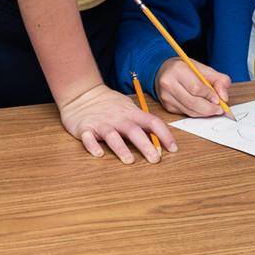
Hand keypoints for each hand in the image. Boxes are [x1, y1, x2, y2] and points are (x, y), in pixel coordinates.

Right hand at [58, 83, 176, 163]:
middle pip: (133, 131)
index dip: (164, 134)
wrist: (82, 93)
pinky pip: (88, 138)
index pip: (152, 122)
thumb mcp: (128, 108)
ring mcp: (101, 123)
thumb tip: (161, 137)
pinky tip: (98, 154)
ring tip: (129, 160)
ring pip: (112, 135)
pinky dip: (92, 145)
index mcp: (131, 113)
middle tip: (155, 159)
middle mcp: (117, 119)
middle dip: (145, 145)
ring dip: (121, 148)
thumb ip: (141, 121)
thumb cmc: (109, 104)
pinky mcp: (85, 128)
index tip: (173, 149)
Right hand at [154, 58, 231, 116]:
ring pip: (190, 111)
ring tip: (213, 108)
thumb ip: (219, 80)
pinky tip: (201, 108)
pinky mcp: (167, 106)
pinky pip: (186, 113)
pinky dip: (197, 113)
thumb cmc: (186, 69)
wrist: (166, 71)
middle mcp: (168, 83)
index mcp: (178, 69)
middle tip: (220, 109)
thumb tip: (224, 97)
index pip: (196, 88)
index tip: (219, 100)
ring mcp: (166, 96)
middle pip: (193, 102)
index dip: (210, 96)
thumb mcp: (204, 69)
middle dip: (210, 108)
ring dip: (205, 113)